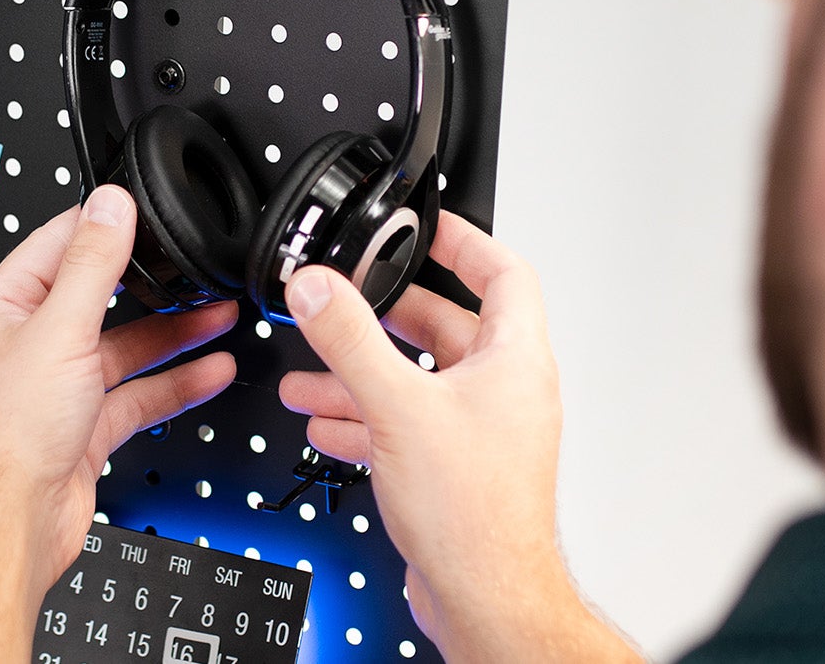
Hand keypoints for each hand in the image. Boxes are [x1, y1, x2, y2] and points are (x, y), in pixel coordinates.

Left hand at [0, 185, 237, 594]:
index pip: (53, 248)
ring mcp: (55, 391)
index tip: (140, 210)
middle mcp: (24, 347)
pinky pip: (136, 396)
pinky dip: (175, 384)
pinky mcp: (81, 431)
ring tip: (219, 314)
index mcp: (0, 311)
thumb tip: (110, 205)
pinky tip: (210, 370)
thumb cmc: (2, 438)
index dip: (99, 227)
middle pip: (95, 300)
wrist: (7, 526)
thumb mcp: (57, 331)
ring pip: (121, 350)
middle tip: (191, 268)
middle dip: (148, 287)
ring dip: (171, 335)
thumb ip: (91, 266)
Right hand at [277, 212, 634, 662]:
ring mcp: (482, 431)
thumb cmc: (474, 516)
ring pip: (418, 380)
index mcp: (514, 361)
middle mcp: (505, 391)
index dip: (463, 240)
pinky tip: (327, 423)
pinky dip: (365, 416)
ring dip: (361, 373)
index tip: (424, 226)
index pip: (503, 273)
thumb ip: (350, 341)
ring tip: (310, 371)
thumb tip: (319, 289)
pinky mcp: (456, 467)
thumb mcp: (397, 407)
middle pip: (445, 326)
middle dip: (384, 315)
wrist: (483, 598)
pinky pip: (407, 423)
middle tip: (346, 298)